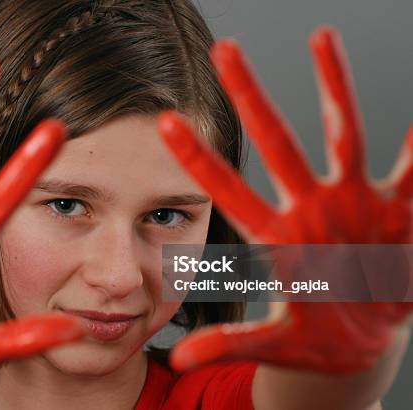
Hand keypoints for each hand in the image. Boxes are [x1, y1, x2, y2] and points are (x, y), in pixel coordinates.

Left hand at [158, 27, 412, 373]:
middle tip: (223, 49)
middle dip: (252, 96)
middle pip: (277, 143)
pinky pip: (412, 172)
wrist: (362, 342)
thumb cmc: (313, 339)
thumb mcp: (272, 343)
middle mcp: (310, 208)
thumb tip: (177, 360)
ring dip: (334, 87)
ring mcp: (353, 204)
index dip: (198, 160)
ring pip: (343, 135)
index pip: (228, 190)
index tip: (165, 122)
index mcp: (277, 238)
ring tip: (322, 37)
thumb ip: (229, 344)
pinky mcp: (396, 213)